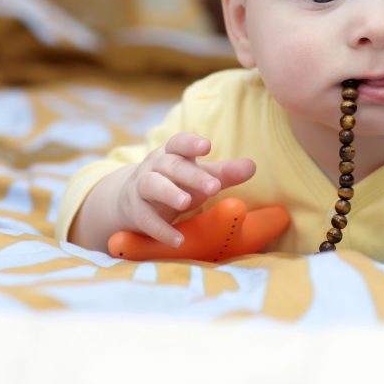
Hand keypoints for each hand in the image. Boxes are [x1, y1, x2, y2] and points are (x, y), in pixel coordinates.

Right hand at [116, 133, 255, 247]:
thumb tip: (252, 166)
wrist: (130, 200)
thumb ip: (224, 173)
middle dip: (192, 175)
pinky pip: (145, 218)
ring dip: (169, 193)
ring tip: (186, 203)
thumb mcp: (198, 177)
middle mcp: (154, 166)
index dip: (191, 142)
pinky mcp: (135, 211)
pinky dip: (161, 230)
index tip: (207, 145)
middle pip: (171, 166)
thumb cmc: (174, 183)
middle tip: (214, 187)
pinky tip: (179, 240)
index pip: (179, 143)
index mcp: (171, 153)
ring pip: (152, 185)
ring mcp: (141, 187)